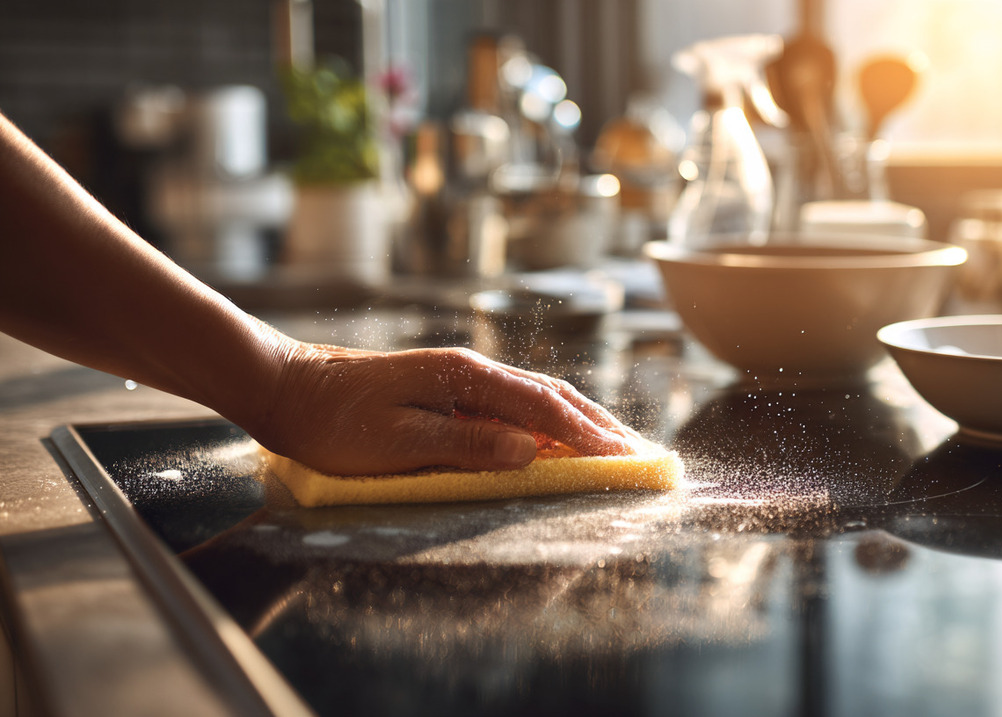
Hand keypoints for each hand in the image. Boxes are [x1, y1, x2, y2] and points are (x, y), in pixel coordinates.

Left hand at [247, 342, 637, 475]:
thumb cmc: (332, 422)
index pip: (544, 407)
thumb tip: (529, 450)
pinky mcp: (448, 390)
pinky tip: (556, 439)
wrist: (285, 386)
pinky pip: (512, 405)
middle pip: (552, 395)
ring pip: (536, 397)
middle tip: (640, 453)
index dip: (589, 436)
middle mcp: (471, 370)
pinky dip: (547, 423)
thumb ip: (465, 444)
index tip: (627, 459)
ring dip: (579, 421)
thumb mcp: (395, 441)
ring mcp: (461, 378)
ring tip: (613, 445)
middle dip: (599, 425)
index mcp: (465, 377)